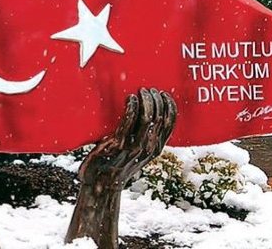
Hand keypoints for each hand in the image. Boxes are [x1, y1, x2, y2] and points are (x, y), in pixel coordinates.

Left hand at [66, 88, 177, 248]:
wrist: (101, 182)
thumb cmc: (117, 163)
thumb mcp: (136, 152)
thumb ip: (143, 137)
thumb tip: (146, 114)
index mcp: (155, 148)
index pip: (170, 124)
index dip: (170, 106)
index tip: (164, 93)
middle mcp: (148, 147)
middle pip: (160, 118)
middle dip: (156, 100)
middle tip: (149, 89)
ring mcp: (134, 146)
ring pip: (147, 118)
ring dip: (146, 101)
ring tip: (141, 91)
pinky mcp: (118, 144)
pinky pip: (128, 121)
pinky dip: (131, 107)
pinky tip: (130, 98)